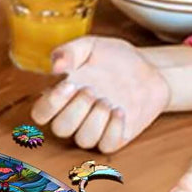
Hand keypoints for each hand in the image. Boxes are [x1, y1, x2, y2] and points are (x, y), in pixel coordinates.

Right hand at [30, 36, 169, 151]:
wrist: (150, 70)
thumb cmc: (115, 58)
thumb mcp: (90, 46)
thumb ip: (69, 51)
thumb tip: (55, 67)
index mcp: (62, 95)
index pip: (41, 113)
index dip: (50, 104)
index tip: (69, 84)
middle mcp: (75, 116)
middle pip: (60, 129)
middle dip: (75, 110)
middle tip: (92, 89)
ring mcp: (95, 128)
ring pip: (83, 140)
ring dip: (95, 120)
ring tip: (108, 100)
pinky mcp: (115, 137)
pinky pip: (106, 145)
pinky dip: (113, 129)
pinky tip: (120, 111)